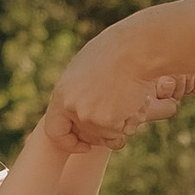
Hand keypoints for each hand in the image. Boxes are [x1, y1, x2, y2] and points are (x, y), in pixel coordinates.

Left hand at [49, 21, 176, 149]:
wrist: (135, 50)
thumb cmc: (116, 52)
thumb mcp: (86, 70)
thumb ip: (78, 92)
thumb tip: (79, 110)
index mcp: (62, 93)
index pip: (55, 131)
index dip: (69, 142)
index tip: (85, 145)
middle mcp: (72, 107)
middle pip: (86, 136)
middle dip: (104, 134)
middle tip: (121, 117)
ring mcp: (89, 116)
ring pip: (108, 136)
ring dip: (123, 124)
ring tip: (133, 99)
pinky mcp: (108, 121)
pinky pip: (123, 132)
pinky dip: (133, 120)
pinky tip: (139, 101)